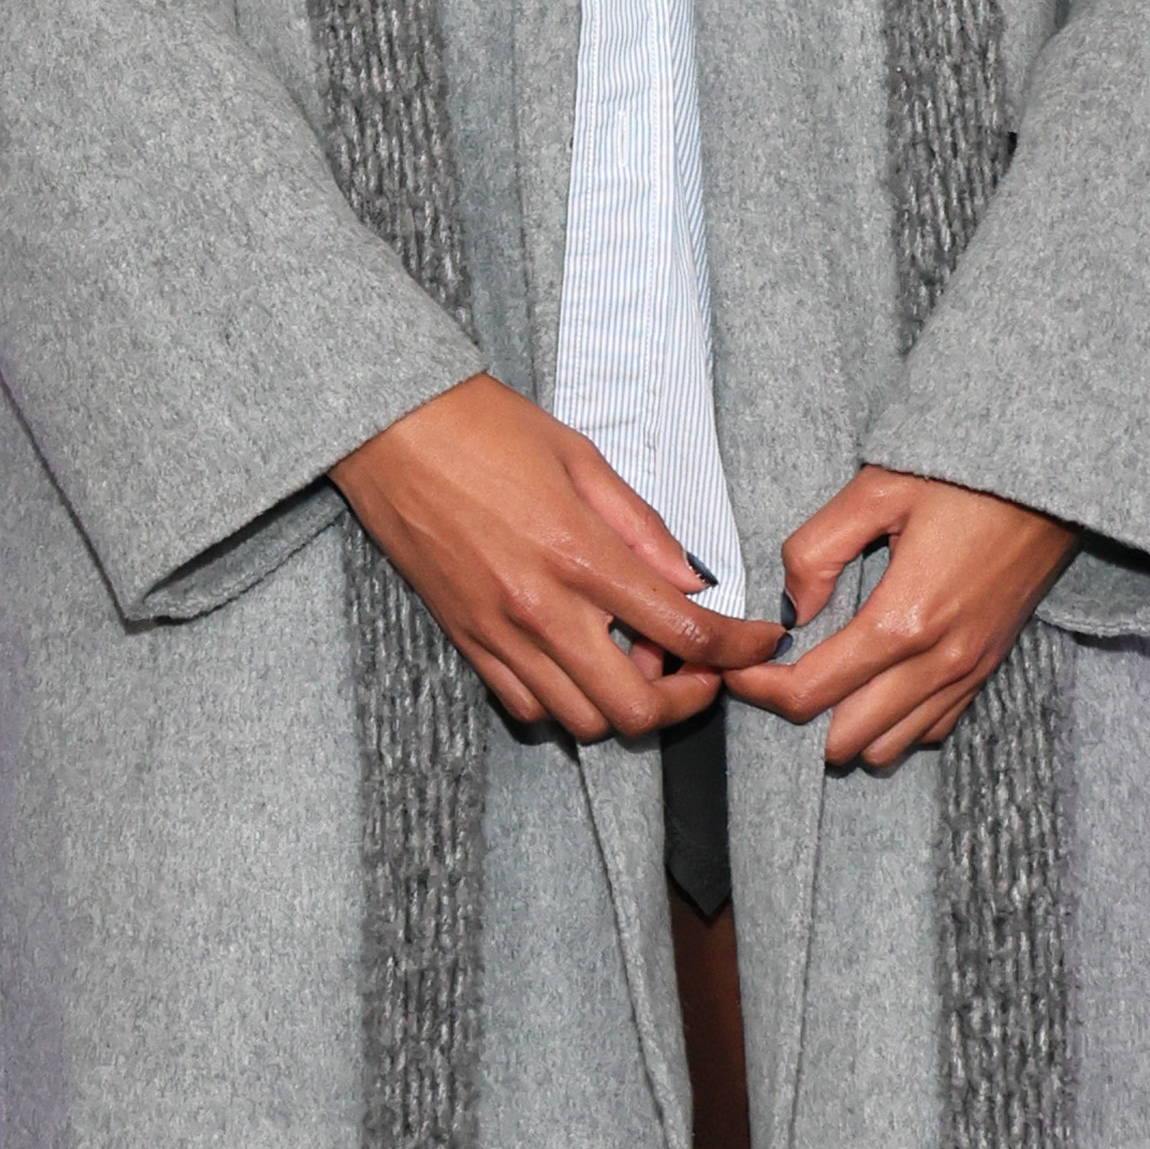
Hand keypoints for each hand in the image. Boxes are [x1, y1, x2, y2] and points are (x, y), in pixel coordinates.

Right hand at [330, 376, 782, 744]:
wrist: (387, 429)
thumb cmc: (481, 427)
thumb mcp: (580, 457)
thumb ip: (642, 528)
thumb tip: (691, 581)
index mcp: (579, 554)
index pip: (684, 631)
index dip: (739, 649)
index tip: (762, 643)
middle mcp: (539, 608)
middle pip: (634, 709)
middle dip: (686, 700)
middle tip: (700, 669)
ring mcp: (498, 634)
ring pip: (581, 722)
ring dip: (624, 704)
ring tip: (636, 659)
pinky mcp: (465, 642)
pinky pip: (526, 708)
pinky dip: (566, 702)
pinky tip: (580, 662)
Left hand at [741, 467, 1072, 773]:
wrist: (1053, 480)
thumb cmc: (966, 476)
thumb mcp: (878, 489)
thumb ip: (817, 549)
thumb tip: (793, 606)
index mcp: (902, 620)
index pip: (810, 693)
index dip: (759, 689)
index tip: (736, 666)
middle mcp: (938, 662)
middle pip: (844, 738)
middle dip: (797, 715)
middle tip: (775, 673)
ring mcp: (968, 672)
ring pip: (889, 746)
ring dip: (846, 727)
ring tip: (824, 682)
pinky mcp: (987, 669)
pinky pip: (932, 729)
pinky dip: (895, 723)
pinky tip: (876, 684)